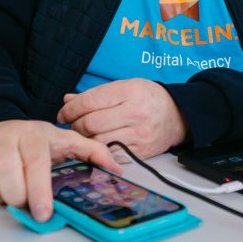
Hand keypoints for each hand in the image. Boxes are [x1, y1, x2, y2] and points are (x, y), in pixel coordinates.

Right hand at [0, 120, 122, 221]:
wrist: (1, 130)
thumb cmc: (35, 143)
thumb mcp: (65, 143)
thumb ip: (92, 153)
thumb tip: (117, 169)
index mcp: (32, 133)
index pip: (35, 162)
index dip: (39, 190)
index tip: (44, 213)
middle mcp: (3, 135)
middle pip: (6, 176)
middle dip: (18, 198)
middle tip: (25, 202)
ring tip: (9, 191)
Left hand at [58, 78, 187, 158]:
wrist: (178, 115)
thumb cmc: (148, 98)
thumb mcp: (125, 87)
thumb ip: (96, 94)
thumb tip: (68, 100)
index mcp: (130, 91)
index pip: (90, 101)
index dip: (71, 109)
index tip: (64, 113)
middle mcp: (135, 113)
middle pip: (91, 123)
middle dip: (75, 125)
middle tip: (73, 124)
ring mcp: (138, 134)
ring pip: (98, 141)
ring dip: (85, 139)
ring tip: (85, 134)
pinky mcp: (140, 152)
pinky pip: (110, 154)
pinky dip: (99, 150)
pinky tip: (98, 144)